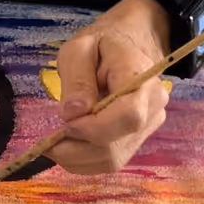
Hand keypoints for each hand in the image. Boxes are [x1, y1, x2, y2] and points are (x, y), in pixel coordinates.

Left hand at [48, 0, 171, 174]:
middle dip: (77, 147)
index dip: (94, 128)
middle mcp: (153, 108)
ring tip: (55, 143)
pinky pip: (111, 161)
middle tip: (50, 138)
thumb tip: (72, 114)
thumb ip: (76, 78)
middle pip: (116, 146)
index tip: (65, 121)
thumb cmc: (103, 43)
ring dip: (77, 158)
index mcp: (142, 79)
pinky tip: (69, 146)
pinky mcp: (137, 140)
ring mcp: (148, 127)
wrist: (129, 44)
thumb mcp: (80, 48)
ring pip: (112, 159)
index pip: (128, 117)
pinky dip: (84, 161)